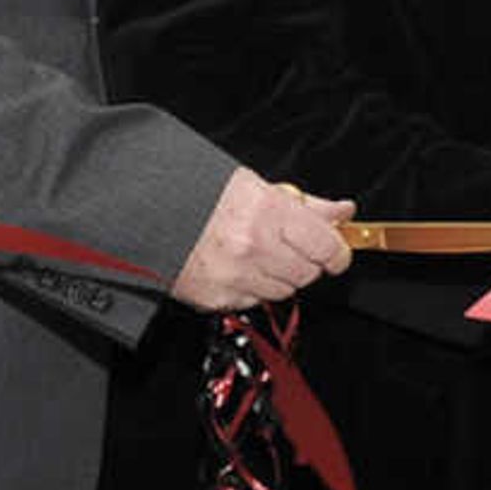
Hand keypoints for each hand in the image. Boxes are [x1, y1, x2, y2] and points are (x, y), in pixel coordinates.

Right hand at [173, 166, 353, 311]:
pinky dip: (251, 289)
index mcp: (266, 212)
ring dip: (278, 276)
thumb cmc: (201, 194)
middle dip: (305, 262)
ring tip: (256, 253)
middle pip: (307, 273)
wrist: (147, 212)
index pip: (326, 246)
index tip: (336, 253)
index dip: (337, 252)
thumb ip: (306, 206)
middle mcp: (252, 246)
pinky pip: (252, 302)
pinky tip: (236, 267)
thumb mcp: (257, 187)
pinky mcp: (216, 298)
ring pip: (282, 291)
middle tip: (287, 246)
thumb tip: (343, 212)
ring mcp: (233, 276)